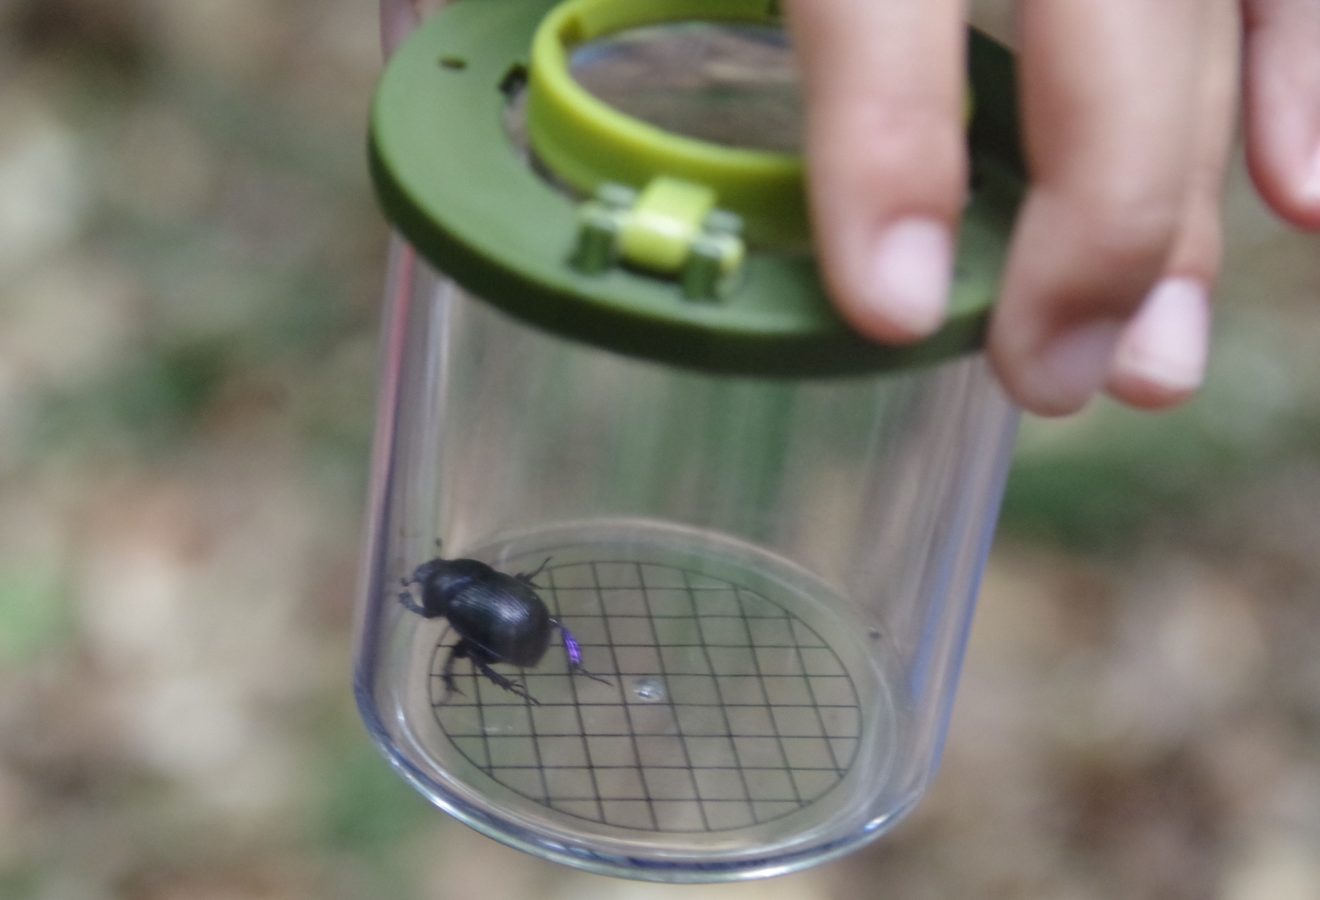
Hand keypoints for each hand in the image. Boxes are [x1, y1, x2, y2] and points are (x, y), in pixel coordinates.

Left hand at [785, 0, 1319, 415]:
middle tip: (1049, 379)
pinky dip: (1296, 80)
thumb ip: (771, 36)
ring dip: (1182, 208)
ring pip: (1193, 29)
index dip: (888, 143)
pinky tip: (1301, 199)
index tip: (890, 308)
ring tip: (1150, 369)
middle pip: (1109, 17)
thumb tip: (750, 216)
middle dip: (1093, 215)